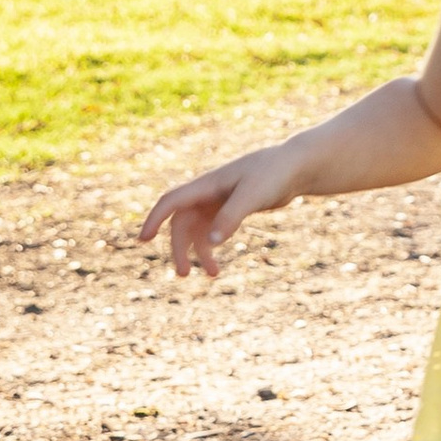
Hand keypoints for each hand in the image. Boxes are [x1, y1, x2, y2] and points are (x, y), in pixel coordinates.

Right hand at [139, 143, 300, 278]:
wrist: (297, 166)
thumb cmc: (275, 174)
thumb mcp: (253, 195)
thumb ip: (231, 217)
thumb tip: (211, 243)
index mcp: (207, 184)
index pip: (172, 201)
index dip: (155, 219)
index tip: (143, 240)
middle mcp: (208, 192)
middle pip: (181, 222)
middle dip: (179, 248)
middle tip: (183, 275)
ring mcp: (218, 201)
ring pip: (196, 230)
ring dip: (198, 252)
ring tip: (213, 275)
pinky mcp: (230, 209)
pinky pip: (211, 231)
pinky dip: (211, 248)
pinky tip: (218, 266)